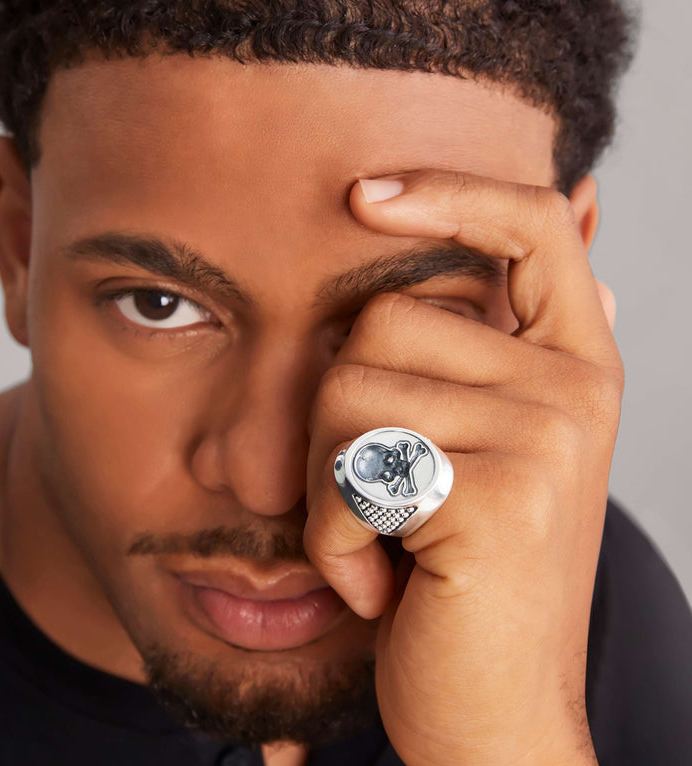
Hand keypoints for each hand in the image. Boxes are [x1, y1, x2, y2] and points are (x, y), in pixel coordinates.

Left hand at [303, 170, 622, 764]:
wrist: (493, 713)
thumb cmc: (465, 579)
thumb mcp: (487, 455)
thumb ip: (510, 347)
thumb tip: (577, 210)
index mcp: (571, 366)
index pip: (527, 226)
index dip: (447, 193)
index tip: (363, 196)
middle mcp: (573, 390)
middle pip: (380, 319)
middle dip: (340, 417)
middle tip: (380, 498)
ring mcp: (543, 441)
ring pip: (347, 390)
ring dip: (332, 484)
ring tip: (384, 543)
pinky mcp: (494, 499)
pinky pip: (346, 470)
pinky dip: (332, 535)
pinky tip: (382, 581)